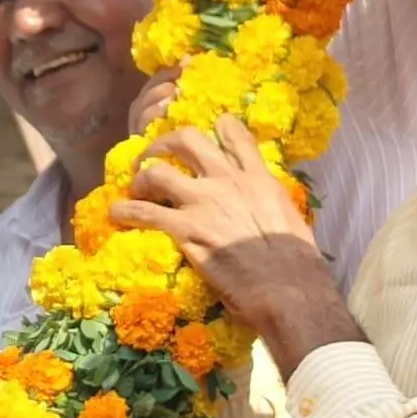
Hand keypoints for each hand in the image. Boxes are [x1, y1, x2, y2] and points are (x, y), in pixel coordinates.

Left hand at [109, 115, 360, 370]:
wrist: (289, 290)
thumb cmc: (299, 265)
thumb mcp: (290, 220)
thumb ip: (269, 205)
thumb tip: (264, 210)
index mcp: (258, 179)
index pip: (235, 135)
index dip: (217, 127)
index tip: (207, 132)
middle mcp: (228, 181)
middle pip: (187, 139)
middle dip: (163, 143)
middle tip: (153, 157)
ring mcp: (204, 202)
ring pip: (158, 171)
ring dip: (141, 178)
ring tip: (135, 190)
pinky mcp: (186, 229)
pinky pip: (145, 212)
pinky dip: (125, 211)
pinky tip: (117, 215)